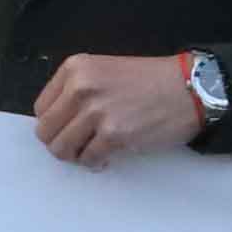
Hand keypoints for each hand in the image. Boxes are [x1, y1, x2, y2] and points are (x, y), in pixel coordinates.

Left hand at [35, 53, 206, 166]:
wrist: (190, 88)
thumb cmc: (150, 81)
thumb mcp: (104, 70)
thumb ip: (76, 90)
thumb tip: (56, 122)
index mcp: (75, 69)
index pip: (41, 108)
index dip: (54, 123)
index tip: (69, 128)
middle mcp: (81, 88)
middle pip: (46, 131)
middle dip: (61, 142)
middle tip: (79, 145)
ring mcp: (97, 112)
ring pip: (62, 149)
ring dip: (76, 155)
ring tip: (93, 150)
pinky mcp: (114, 135)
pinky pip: (88, 159)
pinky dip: (96, 162)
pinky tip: (108, 155)